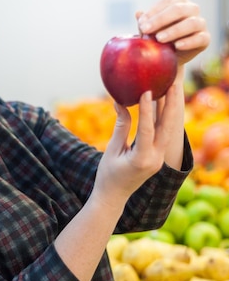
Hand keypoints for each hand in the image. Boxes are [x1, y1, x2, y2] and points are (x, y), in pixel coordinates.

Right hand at [93, 84, 178, 205]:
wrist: (113, 197)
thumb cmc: (107, 175)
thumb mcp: (112, 150)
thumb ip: (120, 127)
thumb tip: (121, 103)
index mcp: (141, 159)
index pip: (147, 130)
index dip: (147, 110)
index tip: (147, 91)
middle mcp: (155, 159)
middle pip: (167, 128)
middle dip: (171, 105)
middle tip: (172, 83)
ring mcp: (159, 159)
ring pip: (169, 130)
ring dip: (170, 109)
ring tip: (172, 88)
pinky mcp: (159, 157)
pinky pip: (164, 134)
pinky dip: (163, 118)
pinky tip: (163, 103)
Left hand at [136, 0, 209, 65]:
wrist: (170, 58)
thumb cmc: (159, 38)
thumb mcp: (150, 30)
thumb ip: (145, 22)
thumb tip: (138, 13)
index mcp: (179, 1)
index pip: (168, 1)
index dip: (154, 11)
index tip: (142, 23)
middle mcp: (192, 9)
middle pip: (179, 9)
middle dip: (161, 20)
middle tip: (146, 30)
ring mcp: (201, 23)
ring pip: (191, 23)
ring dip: (174, 31)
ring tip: (159, 39)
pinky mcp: (205, 38)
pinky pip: (200, 38)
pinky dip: (188, 42)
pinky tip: (177, 46)